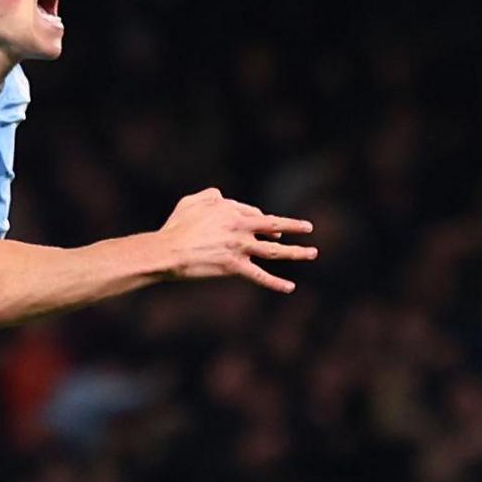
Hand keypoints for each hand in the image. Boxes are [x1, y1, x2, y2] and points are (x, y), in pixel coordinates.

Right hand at [154, 188, 316, 292]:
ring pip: (274, 251)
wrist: (169, 251)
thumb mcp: (192, 200)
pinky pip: (260, 276)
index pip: (254, 214)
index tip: (267, 228)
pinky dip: (275, 283)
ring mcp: (240, 248)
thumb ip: (211, 195)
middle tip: (309, 228)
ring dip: (296, 252)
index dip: (260, 221)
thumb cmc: (177, 226)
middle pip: (274, 226)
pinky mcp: (235, 267)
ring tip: (313, 253)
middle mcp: (241, 228)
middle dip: (294, 226)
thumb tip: (223, 196)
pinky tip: (290, 287)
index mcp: (231, 210)